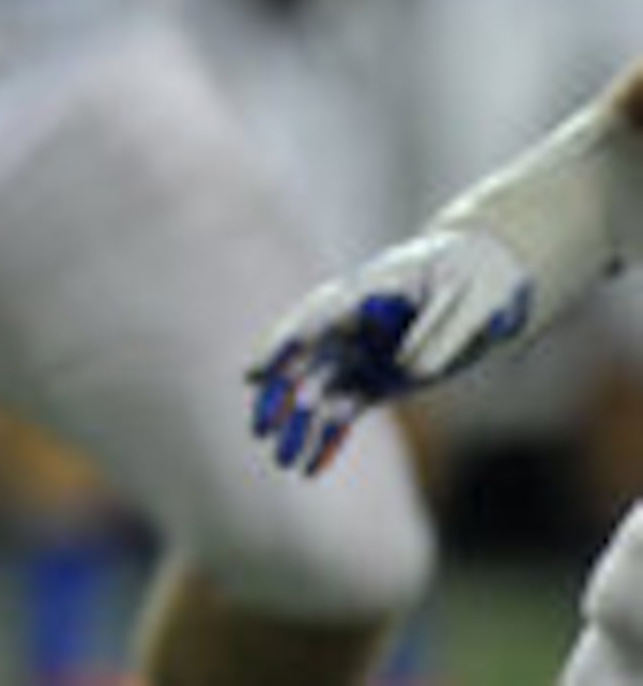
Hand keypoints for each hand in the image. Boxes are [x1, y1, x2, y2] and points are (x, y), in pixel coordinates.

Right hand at [246, 226, 531, 475]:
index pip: (314, 318)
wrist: (489, 278)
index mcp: (366, 293)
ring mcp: (363, 353)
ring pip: (319, 392)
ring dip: (299, 425)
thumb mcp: (474, 301)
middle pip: (303, 361)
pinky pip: (346, 410)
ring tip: (282, 462)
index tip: (255, 372)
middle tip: (260, 429)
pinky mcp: (380, 379)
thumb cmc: (479, 279)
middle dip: (279, 396)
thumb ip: (440, 333)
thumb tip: (407, 369)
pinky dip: (329, 437)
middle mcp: (353, 325)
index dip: (282, 346)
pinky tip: (311, 467)